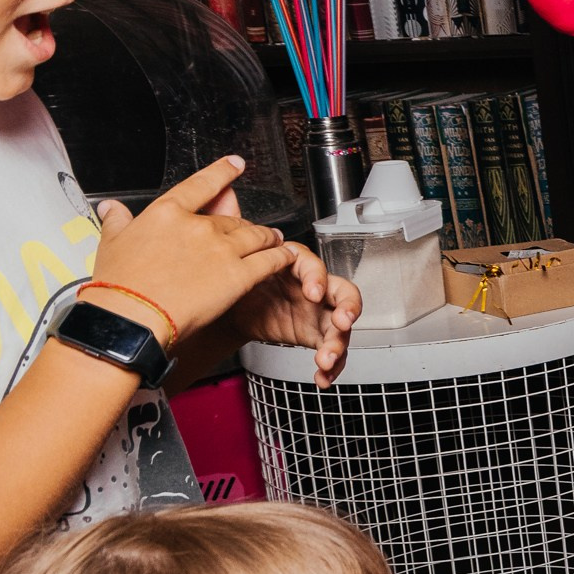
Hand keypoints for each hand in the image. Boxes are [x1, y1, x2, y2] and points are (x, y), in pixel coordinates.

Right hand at [88, 156, 298, 345]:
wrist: (132, 318)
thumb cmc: (119, 286)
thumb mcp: (110, 243)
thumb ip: (116, 221)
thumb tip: (111, 208)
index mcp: (167, 213)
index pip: (202, 185)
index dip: (223, 173)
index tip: (235, 164)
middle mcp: (198, 226)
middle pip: (231, 219)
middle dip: (244, 225)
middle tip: (251, 230)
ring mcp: (221, 249)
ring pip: (255, 236)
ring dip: (268, 237)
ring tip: (274, 240)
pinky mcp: (238, 275)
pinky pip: (268, 261)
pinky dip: (280, 257)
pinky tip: (286, 257)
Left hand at [222, 240, 359, 387]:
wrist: (228, 306)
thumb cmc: (237, 276)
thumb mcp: (233, 255)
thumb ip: (235, 228)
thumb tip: (225, 196)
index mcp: (296, 266)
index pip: (316, 266)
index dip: (317, 278)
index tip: (311, 292)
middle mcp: (313, 288)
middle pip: (343, 295)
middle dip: (347, 309)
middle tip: (341, 323)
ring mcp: (317, 313)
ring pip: (340, 328)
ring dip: (339, 345)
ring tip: (326, 360)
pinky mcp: (314, 336)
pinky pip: (330, 351)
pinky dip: (330, 367)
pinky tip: (322, 377)